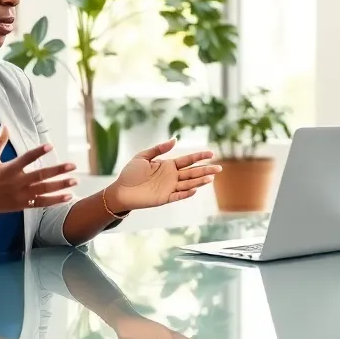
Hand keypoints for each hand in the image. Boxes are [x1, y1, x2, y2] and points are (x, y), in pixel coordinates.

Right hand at [0, 126, 77, 215]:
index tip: (50, 146)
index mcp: (9, 169)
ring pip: (44, 190)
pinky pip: (41, 203)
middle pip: (41, 175)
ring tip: (74, 181)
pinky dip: (55, 200)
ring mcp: (20, 195)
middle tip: (73, 166)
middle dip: (58, 170)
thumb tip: (4, 126)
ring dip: (61, 186)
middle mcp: (16, 182)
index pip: (26, 158)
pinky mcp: (21, 205)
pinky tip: (67, 197)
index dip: (38, 152)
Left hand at [105, 139, 222, 212]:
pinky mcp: (164, 198)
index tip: (211, 154)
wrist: (120, 190)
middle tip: (219, 168)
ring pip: (188, 183)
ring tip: (211, 178)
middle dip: (206, 170)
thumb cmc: (130, 173)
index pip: (188, 160)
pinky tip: (195, 189)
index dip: (199, 157)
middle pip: (192, 172)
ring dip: (200, 181)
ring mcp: (169, 188)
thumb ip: (159, 149)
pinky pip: (178, 195)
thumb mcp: (143, 156)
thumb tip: (175, 140)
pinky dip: (186, 193)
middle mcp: (172, 177)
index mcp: (168, 165)